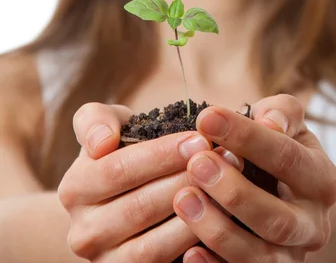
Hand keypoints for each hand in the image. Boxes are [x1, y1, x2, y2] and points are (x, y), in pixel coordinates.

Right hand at [58, 102, 213, 261]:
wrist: (119, 201)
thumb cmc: (121, 152)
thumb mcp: (106, 127)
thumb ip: (96, 120)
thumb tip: (101, 143)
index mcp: (74, 189)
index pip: (120, 169)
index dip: (163, 154)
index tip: (200, 139)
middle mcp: (83, 232)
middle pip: (141, 207)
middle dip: (188, 180)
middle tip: (225, 159)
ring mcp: (105, 262)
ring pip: (155, 245)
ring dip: (198, 215)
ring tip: (229, 187)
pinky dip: (194, 245)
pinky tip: (221, 220)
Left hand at [173, 95, 335, 261]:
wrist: (289, 196)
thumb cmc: (279, 146)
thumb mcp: (287, 122)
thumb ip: (280, 112)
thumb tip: (269, 120)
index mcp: (322, 180)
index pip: (287, 157)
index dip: (247, 137)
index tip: (207, 117)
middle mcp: (314, 225)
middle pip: (278, 219)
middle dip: (234, 193)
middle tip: (196, 164)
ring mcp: (292, 256)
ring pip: (260, 256)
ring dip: (218, 230)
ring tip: (183, 199)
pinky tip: (189, 252)